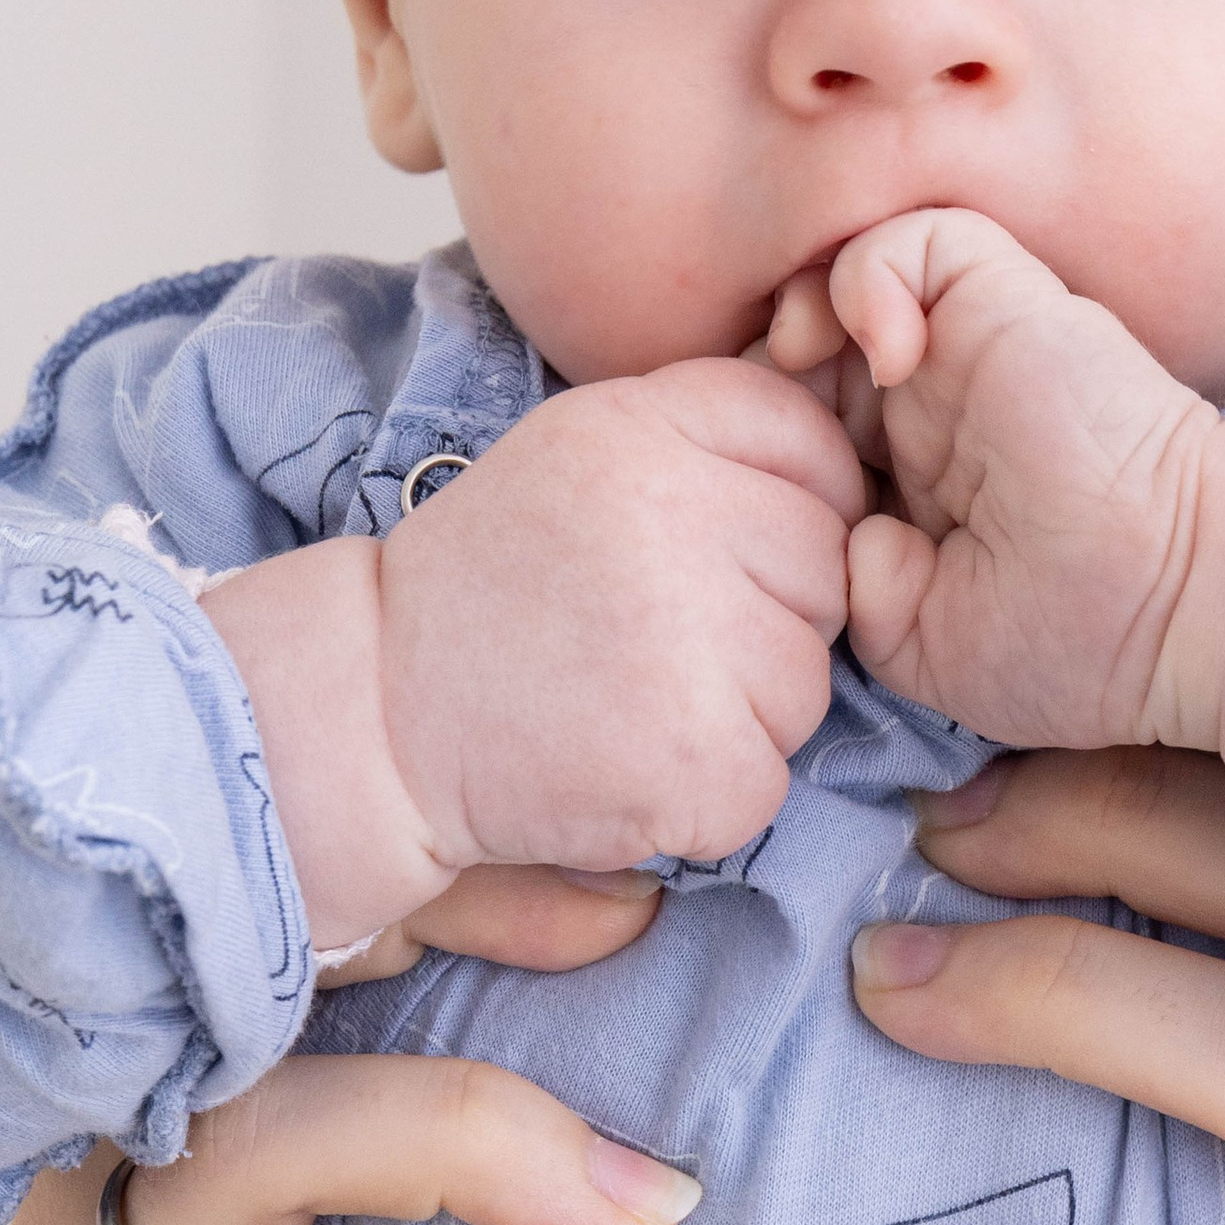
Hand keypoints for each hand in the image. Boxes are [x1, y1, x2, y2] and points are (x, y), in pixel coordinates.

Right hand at [0, 875, 689, 1224]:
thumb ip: (496, 1172)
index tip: (649, 893)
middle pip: (277, 991)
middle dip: (478, 962)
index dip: (465, 875)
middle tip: (659, 992)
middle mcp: (116, 1181)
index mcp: (190, 1097)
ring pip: (264, 1151)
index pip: (307, 917)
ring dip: (479, 1157)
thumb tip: (759, 1033)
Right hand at [203, 361, 866, 947]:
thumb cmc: (492, 585)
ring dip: (742, 712)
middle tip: (655, 643)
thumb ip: (703, 436)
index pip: (810, 447)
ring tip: (630, 701)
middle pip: (826, 569)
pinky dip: (710, 794)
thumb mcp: (585, 454)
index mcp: (644, 429)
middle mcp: (672, 518)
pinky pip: (766, 780)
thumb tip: (850, 470)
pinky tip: (625, 764)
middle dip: (768, 618)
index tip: (730, 553)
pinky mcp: (692, 758)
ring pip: (806, 683)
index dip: (796, 507)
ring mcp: (687, 642)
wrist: (374, 712)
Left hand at [768, 207, 1224, 786]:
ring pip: (850, 276)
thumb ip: (861, 590)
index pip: (808, 426)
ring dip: (806, 309)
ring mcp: (973, 350)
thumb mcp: (929, 648)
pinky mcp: (1007, 301)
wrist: (1186, 598)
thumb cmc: (1087, 641)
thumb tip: (845, 528)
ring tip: (804, 364)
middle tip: (760, 416)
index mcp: (922, 485)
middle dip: (765, 370)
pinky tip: (886, 350)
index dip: (764, 436)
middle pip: (812, 346)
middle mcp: (939, 409)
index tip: (757, 480)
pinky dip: (869, 276)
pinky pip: (913, 239)